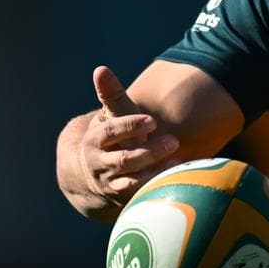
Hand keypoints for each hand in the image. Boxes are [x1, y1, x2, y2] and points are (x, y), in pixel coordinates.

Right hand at [77, 65, 179, 206]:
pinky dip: (157, 188)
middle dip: (148, 152)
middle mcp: (100, 164)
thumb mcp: (111, 115)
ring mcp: (110, 183)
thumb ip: (111, 94)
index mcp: (95, 140)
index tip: (152, 121)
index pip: (109, 132)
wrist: (90, 173)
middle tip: (174, 141)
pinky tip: (177, 178)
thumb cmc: (110, 136)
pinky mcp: (123, 198)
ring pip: (131, 181)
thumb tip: (101, 69)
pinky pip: (141, 195)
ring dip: (154, 173)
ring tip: (178, 161)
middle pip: (123, 159)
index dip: (129, 127)